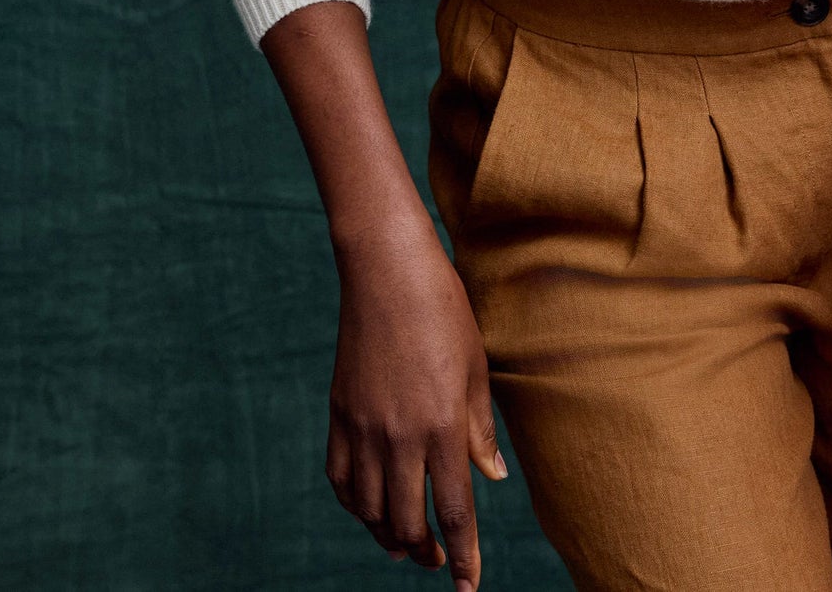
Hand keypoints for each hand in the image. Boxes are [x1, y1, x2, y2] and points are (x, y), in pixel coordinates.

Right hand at [326, 215, 504, 585]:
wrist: (387, 271)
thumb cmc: (443, 311)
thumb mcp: (475, 367)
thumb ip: (480, 429)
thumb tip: (492, 478)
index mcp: (442, 425)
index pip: (455, 511)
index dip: (464, 555)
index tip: (468, 587)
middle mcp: (399, 436)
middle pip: (408, 522)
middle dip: (426, 553)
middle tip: (438, 562)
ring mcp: (363, 428)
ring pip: (371, 510)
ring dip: (389, 536)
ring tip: (406, 544)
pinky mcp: (339, 416)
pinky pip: (342, 481)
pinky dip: (356, 506)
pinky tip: (371, 509)